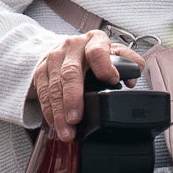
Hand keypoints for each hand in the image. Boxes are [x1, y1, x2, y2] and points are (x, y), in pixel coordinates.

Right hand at [29, 31, 143, 142]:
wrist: (67, 50)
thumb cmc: (94, 56)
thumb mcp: (114, 54)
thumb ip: (128, 64)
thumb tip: (131, 80)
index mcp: (94, 40)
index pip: (97, 50)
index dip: (104, 65)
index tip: (111, 80)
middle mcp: (72, 47)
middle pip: (70, 72)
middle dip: (72, 98)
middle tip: (76, 119)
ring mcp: (54, 58)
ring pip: (54, 85)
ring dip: (59, 111)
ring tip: (67, 131)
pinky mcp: (41, 70)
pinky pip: (43, 92)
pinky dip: (49, 110)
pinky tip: (56, 124)